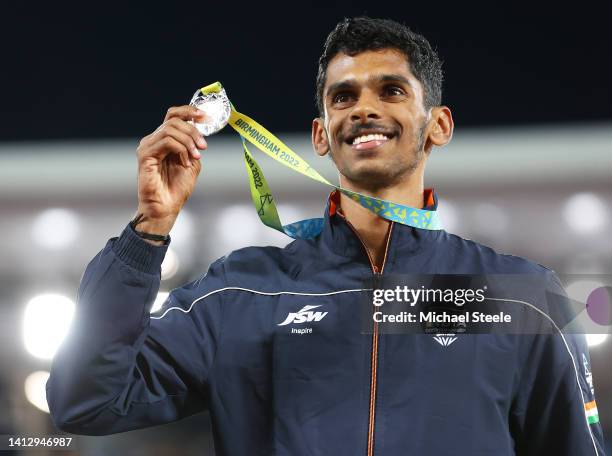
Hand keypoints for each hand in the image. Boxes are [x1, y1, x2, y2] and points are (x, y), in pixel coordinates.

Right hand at [134, 105, 206, 235]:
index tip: (205, 116)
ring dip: (188, 141)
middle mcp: (153, 140)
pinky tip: (185, 163)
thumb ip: (193, 146)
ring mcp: (147, 146)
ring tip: (196, 156)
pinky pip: (166, 141)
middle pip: (174, 120)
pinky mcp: (145, 155)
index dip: (189, 111)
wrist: (166, 208)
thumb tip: (199, 132)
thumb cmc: (176, 189)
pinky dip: (181, 149)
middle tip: (203, 147)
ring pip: (171, 129)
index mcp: (164, 140)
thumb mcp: (192, 162)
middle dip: (193, 131)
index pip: (173, 116)